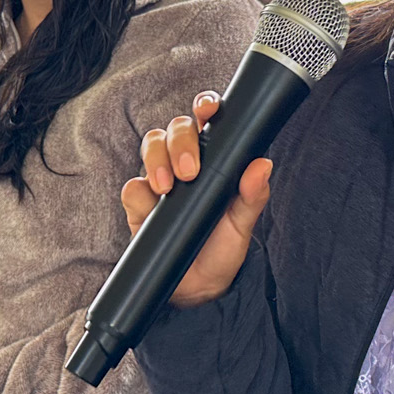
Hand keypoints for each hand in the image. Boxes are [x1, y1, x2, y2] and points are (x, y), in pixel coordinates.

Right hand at [119, 92, 271, 307]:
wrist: (198, 288)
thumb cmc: (223, 248)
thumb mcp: (243, 224)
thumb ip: (253, 195)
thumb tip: (262, 165)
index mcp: (215, 158)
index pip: (208, 121)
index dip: (205, 106)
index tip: (208, 109)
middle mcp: (186, 162)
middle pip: (175, 128)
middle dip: (180, 142)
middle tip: (190, 172)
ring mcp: (160, 180)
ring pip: (150, 146)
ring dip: (156, 160)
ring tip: (167, 188)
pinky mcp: (140, 204)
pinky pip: (132, 187)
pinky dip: (140, 194)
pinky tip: (151, 207)